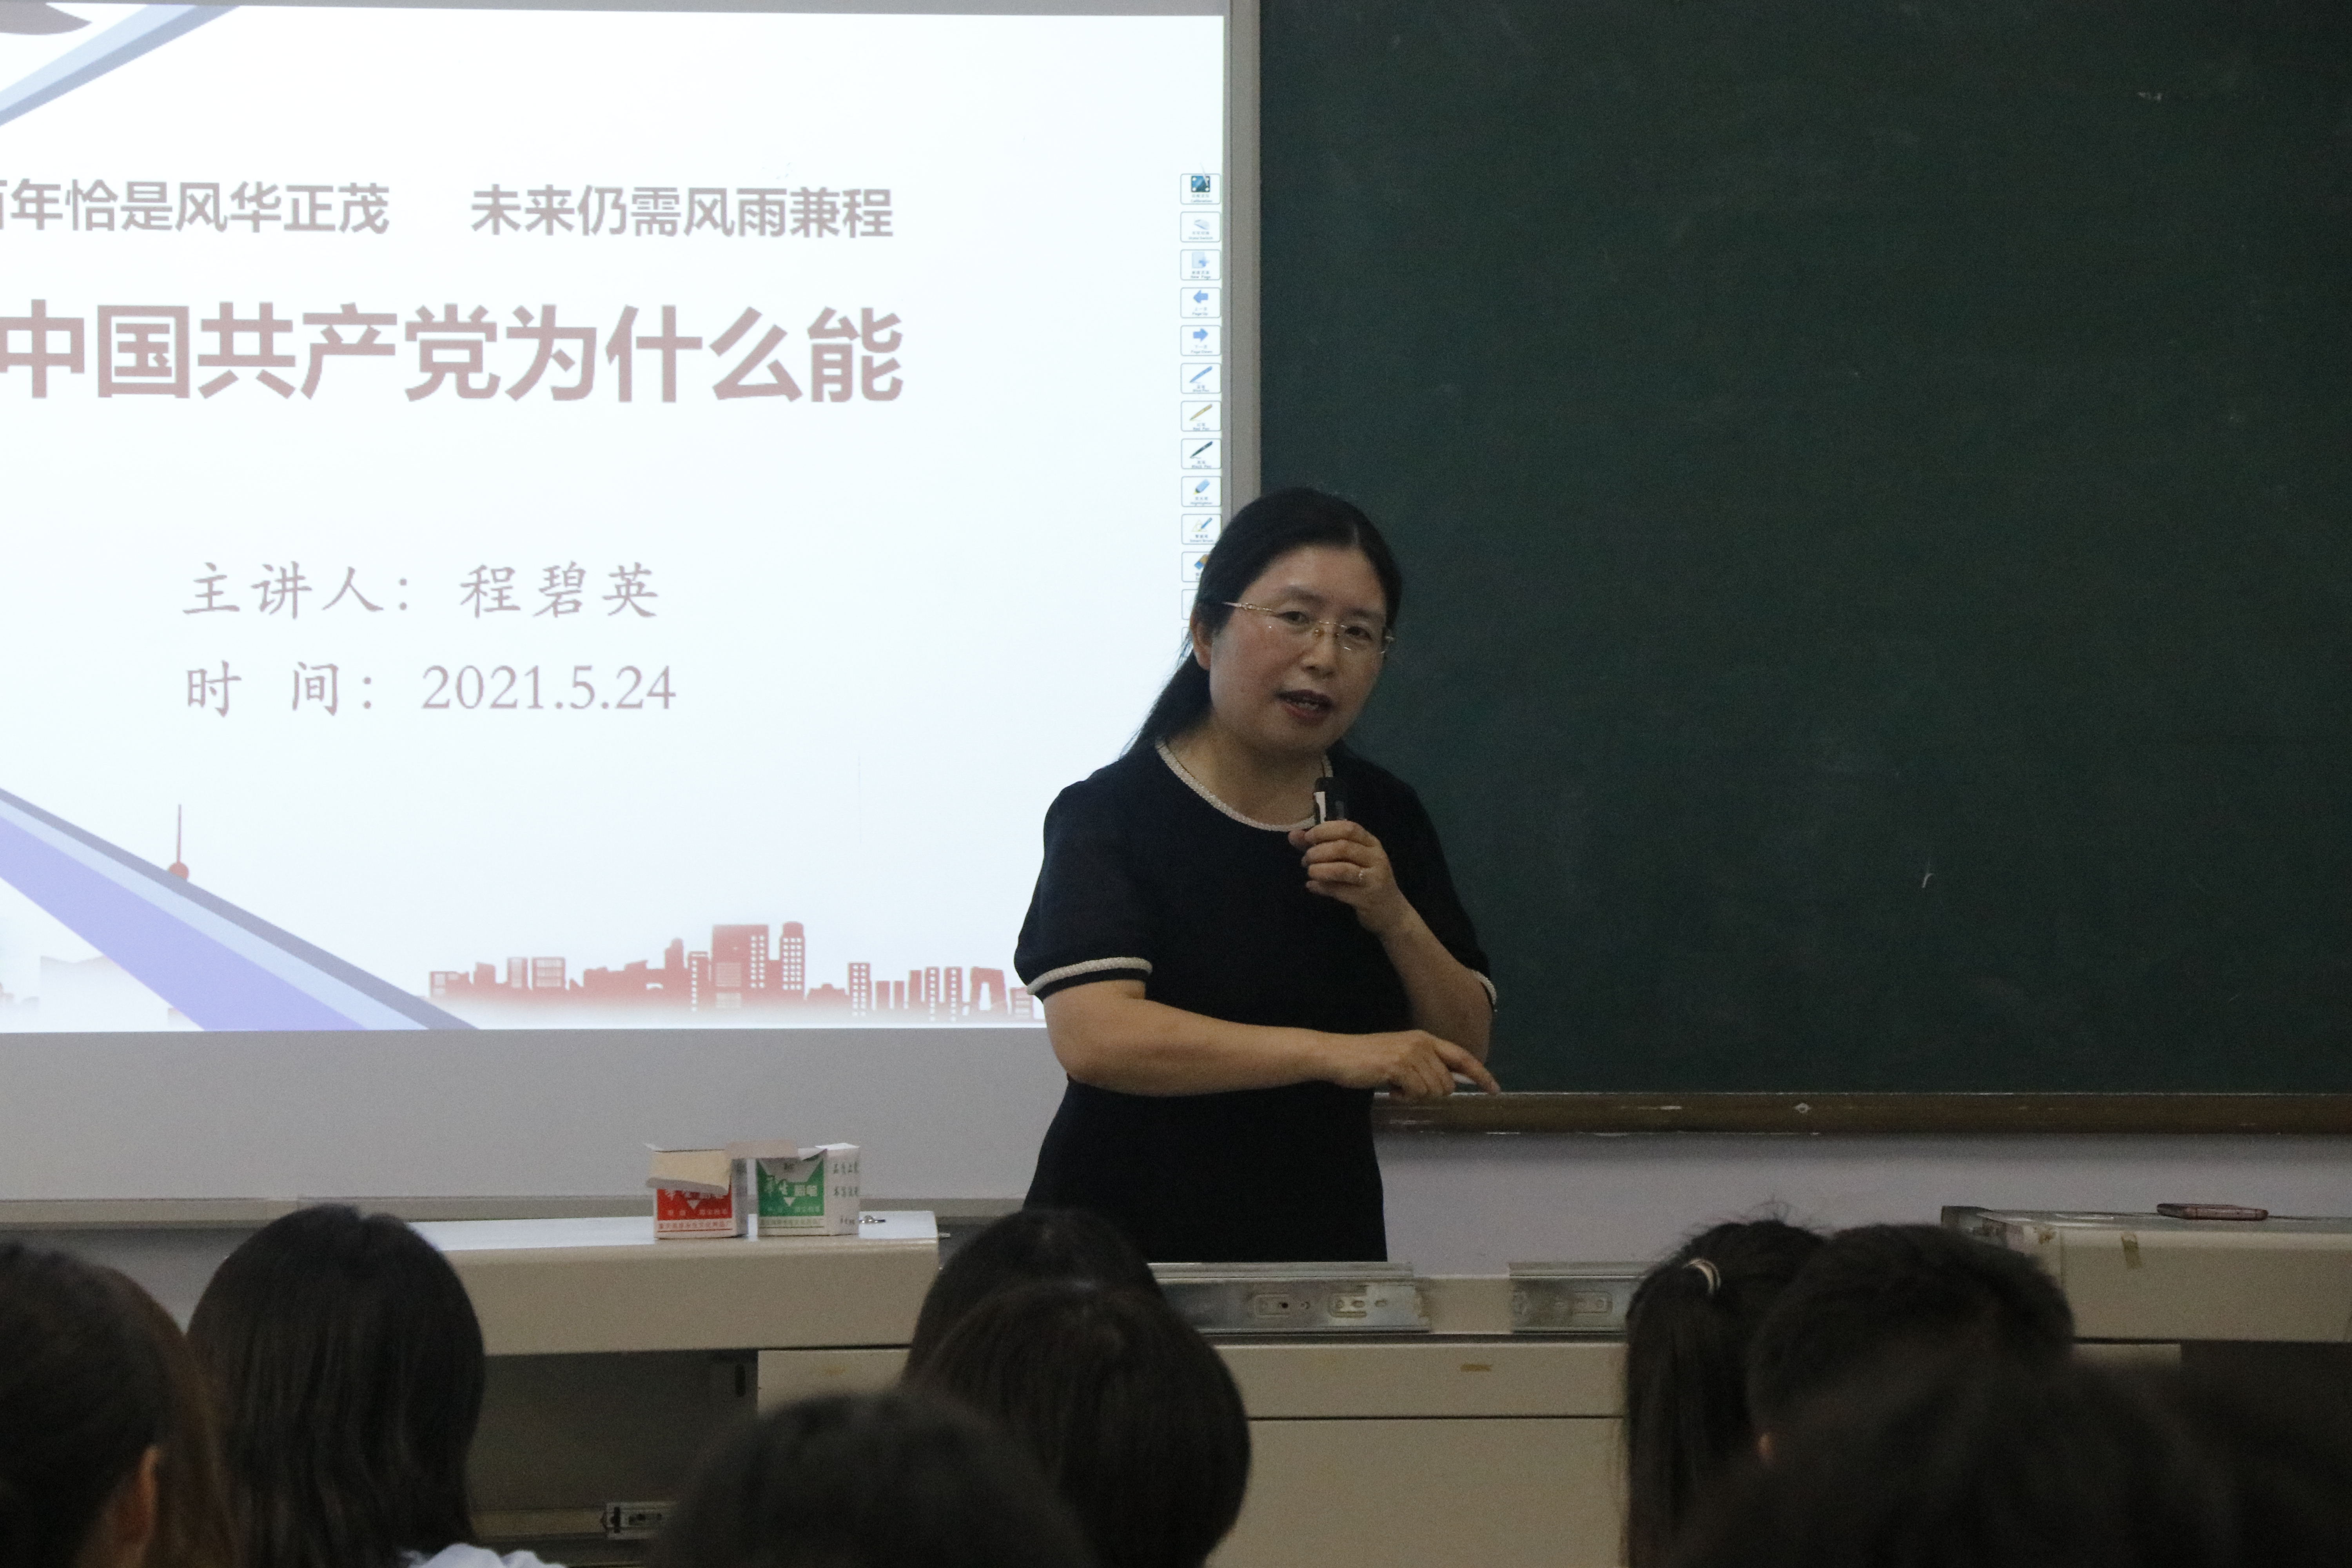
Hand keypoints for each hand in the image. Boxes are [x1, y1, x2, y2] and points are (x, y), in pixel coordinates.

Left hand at [1289, 820, 1411, 935]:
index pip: (1349, 828)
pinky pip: (1340, 890)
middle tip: (1305, 860)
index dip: (1325, 830)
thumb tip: (1293, 835)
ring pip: (1342, 869)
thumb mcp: (1350, 860)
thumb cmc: (1365, 881)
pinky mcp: (1367, 898)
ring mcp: (1374, 878)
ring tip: (1309, 872)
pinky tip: (1312, 886)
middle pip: (1343, 847)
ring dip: (1320, 869)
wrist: (1391, 913)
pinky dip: (1322, 887)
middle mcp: (1375, 857)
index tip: (1307, 838)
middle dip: (1318, 852)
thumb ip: (1322, 845)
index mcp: (1371, 843)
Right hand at [1319, 1029, 1500, 1100]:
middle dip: (1429, 1092)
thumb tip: (1447, 1084)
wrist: (1337, 1055)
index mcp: (1425, 1039)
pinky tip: (1388, 1087)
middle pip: (1447, 1083)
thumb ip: (1425, 1065)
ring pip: (1433, 1090)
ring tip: (1393, 1084)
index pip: (1462, 1057)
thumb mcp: (1401, 1056)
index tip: (1494, 1088)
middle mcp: (1422, 1043)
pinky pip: (1416, 1093)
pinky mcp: (1399, 1065)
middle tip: (1404, 1087)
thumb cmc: (1367, 1059)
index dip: (1480, 1074)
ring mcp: (1411, 1053)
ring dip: (1413, 1095)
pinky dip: (1403, 1097)